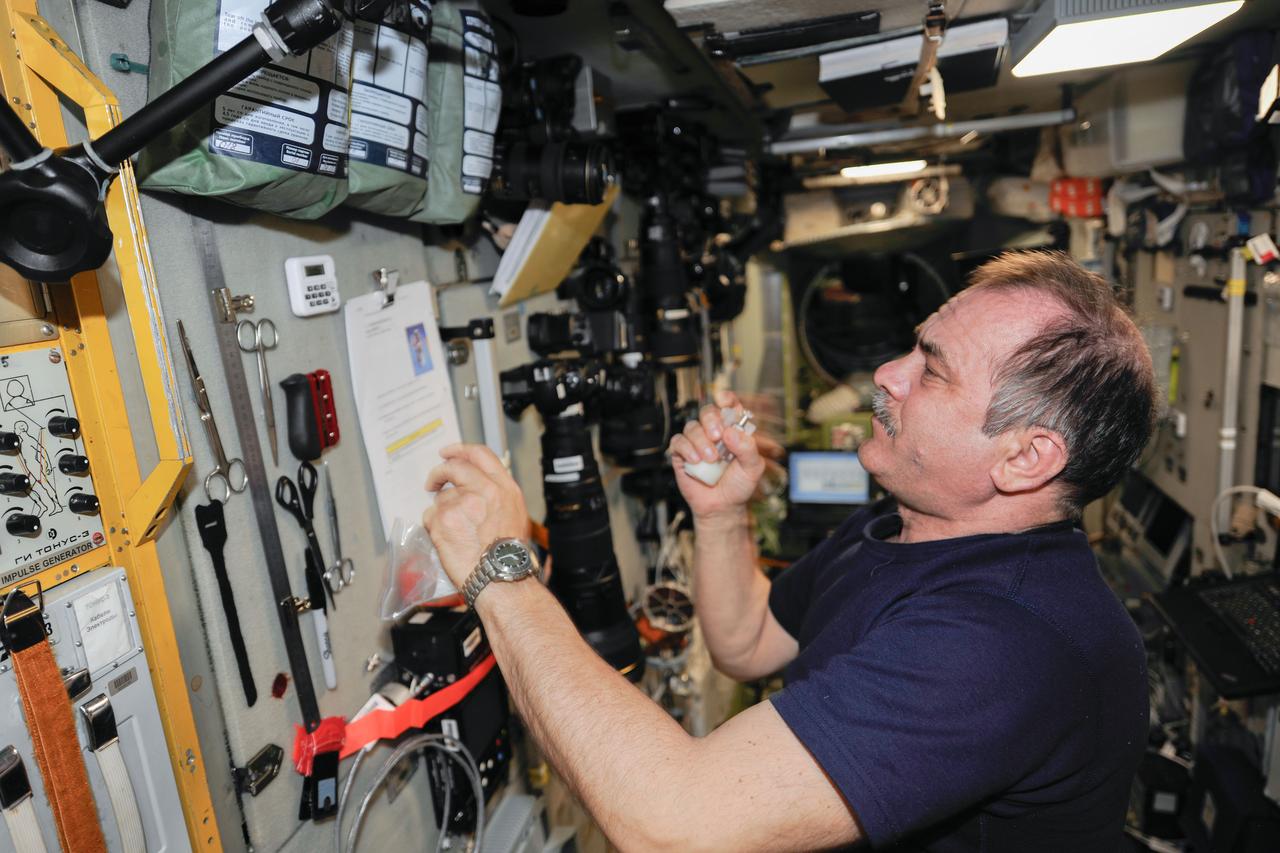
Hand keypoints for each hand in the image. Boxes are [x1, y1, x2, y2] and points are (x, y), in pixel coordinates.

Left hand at [422, 444, 530, 589]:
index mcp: (503, 488)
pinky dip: (434, 527)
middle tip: (433, 482)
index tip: (448, 452)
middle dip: (439, 473)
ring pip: (440, 498)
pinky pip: (430, 517)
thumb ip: (496, 494)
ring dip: (442, 511)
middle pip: (453, 468)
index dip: (460, 450)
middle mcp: (483, 490)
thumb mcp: (515, 514)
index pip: (479, 455)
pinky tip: (448, 540)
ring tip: (455, 532)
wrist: (500, 577)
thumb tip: (477, 486)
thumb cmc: (509, 554)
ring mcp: (461, 504)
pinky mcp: (442, 520)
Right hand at [669, 390, 765, 522]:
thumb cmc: (738, 486)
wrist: (722, 507)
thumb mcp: (752, 468)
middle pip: (707, 411)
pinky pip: (678, 442)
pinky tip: (696, 460)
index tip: (724, 400)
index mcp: (733, 431)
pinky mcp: (682, 454)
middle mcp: (714, 433)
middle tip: (718, 436)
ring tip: (711, 458)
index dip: (726, 399)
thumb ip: (747, 448)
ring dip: (701, 440)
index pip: (729, 406)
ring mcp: (697, 443)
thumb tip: (730, 432)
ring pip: (692, 427)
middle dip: (712, 420)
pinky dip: (686, 448)